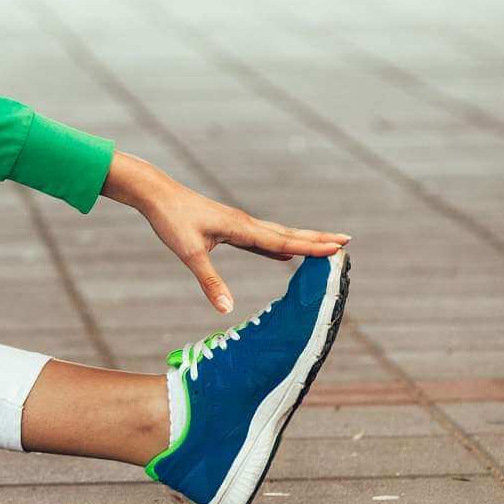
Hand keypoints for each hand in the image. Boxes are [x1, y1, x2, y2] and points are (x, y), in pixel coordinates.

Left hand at [101, 151, 351, 313]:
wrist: (156, 194)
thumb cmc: (171, 220)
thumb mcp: (189, 253)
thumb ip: (209, 281)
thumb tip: (225, 309)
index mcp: (241, 228)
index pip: (283, 240)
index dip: (311, 246)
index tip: (339, 248)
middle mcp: (245, 223)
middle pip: (288, 234)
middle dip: (317, 239)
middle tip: (347, 242)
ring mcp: (238, 224)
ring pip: (277, 234)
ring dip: (302, 240)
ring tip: (325, 246)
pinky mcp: (229, 227)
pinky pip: (261, 239)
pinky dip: (277, 246)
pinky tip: (284, 254)